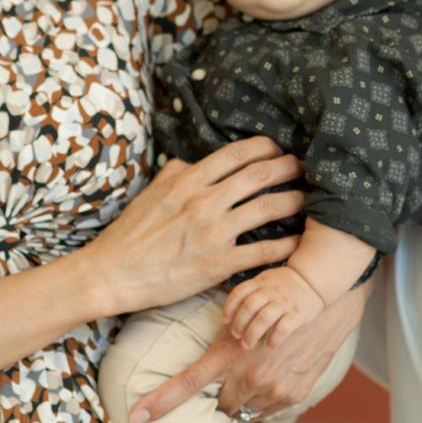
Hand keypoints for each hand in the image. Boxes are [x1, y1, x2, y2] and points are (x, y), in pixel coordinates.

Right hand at [87, 136, 303, 316]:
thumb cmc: (129, 235)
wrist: (112, 274)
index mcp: (187, 181)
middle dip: (288, 168)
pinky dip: (286, 245)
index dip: (263, 148)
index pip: (235, 154)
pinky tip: (300, 243)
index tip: (277, 148)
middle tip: (304, 167)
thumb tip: (193, 162)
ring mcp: (213, 233)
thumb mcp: (150, 193)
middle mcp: (204, 202)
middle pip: (258, 176)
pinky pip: (262, 252)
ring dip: (294, 201)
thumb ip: (175, 174)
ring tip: (309, 199)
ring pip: (267, 209)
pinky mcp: (218, 264)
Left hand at [129, 282, 369, 422]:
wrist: (324, 300)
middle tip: (228, 379)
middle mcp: (249, 378)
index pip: (187, 384)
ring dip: (243, 399)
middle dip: (219, 398)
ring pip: (244, 411)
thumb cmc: (277, 298)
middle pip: (219, 406)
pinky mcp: (293, 395)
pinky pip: (268, 411)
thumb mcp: (241, 311)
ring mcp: (273, 390)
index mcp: (229, 355)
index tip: (136, 417)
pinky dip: (265, 400)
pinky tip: (272, 376)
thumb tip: (203, 357)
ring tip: (254, 373)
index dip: (159, 403)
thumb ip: (222, 339)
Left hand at [224, 266, 323, 348]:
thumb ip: (251, 291)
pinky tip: (270, 345)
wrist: (313, 279)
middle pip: (249, 307)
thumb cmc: (284, 284)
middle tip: (236, 335)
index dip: (229, 307)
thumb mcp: (266, 279)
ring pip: (264, 318)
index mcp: (261, 282)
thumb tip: (231, 312)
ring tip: (247, 344)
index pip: (240, 292)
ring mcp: (285, 302)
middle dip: (239, 323)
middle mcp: (271, 291)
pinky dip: (275, 338)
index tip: (225, 320)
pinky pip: (284, 328)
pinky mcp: (298, 314)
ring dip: (252, 333)